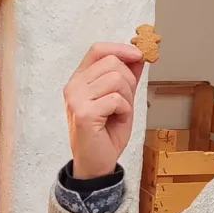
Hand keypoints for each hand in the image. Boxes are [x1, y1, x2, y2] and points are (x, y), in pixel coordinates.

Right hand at [63, 42, 145, 178]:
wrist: (96, 164)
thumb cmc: (106, 132)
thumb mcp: (121, 99)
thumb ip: (127, 77)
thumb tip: (139, 56)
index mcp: (79, 79)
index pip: (98, 50)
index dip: (120, 48)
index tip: (138, 55)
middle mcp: (73, 86)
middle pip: (111, 62)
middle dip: (129, 80)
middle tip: (125, 101)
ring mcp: (76, 99)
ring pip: (116, 79)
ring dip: (127, 97)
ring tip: (119, 112)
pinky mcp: (84, 113)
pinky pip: (116, 99)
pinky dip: (124, 110)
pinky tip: (115, 120)